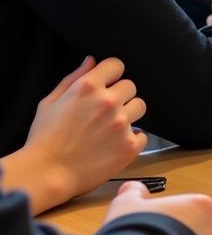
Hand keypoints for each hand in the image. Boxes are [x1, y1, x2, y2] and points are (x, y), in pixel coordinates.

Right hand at [3, 56, 147, 212]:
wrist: (46, 174)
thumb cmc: (44, 139)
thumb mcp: (50, 102)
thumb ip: (74, 78)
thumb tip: (91, 60)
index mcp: (88, 87)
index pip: (116, 65)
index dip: (111, 74)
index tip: (107, 83)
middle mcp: (108, 102)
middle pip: (131, 86)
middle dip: (120, 95)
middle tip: (105, 111)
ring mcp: (121, 124)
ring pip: (140, 106)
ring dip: (128, 114)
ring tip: (111, 127)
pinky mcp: (129, 146)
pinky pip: (143, 135)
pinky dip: (132, 139)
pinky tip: (115, 144)